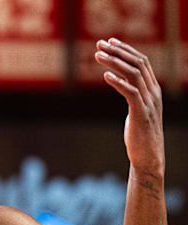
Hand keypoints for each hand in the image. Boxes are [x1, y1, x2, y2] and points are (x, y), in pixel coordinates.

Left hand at [95, 38, 163, 176]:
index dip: (125, 49)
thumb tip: (118, 82)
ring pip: (133, 74)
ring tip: (97, 56)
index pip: (142, 61)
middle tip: (99, 44)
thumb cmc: (139, 134)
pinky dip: (118, 82)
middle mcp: (153, 92)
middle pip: (138, 63)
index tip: (109, 42)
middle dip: (118, 51)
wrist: (148, 156)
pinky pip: (131, 93)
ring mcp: (148, 102)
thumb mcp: (137, 109)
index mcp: (153, 89)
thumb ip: (132, 94)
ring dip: (114, 62)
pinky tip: (105, 75)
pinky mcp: (141, 113)